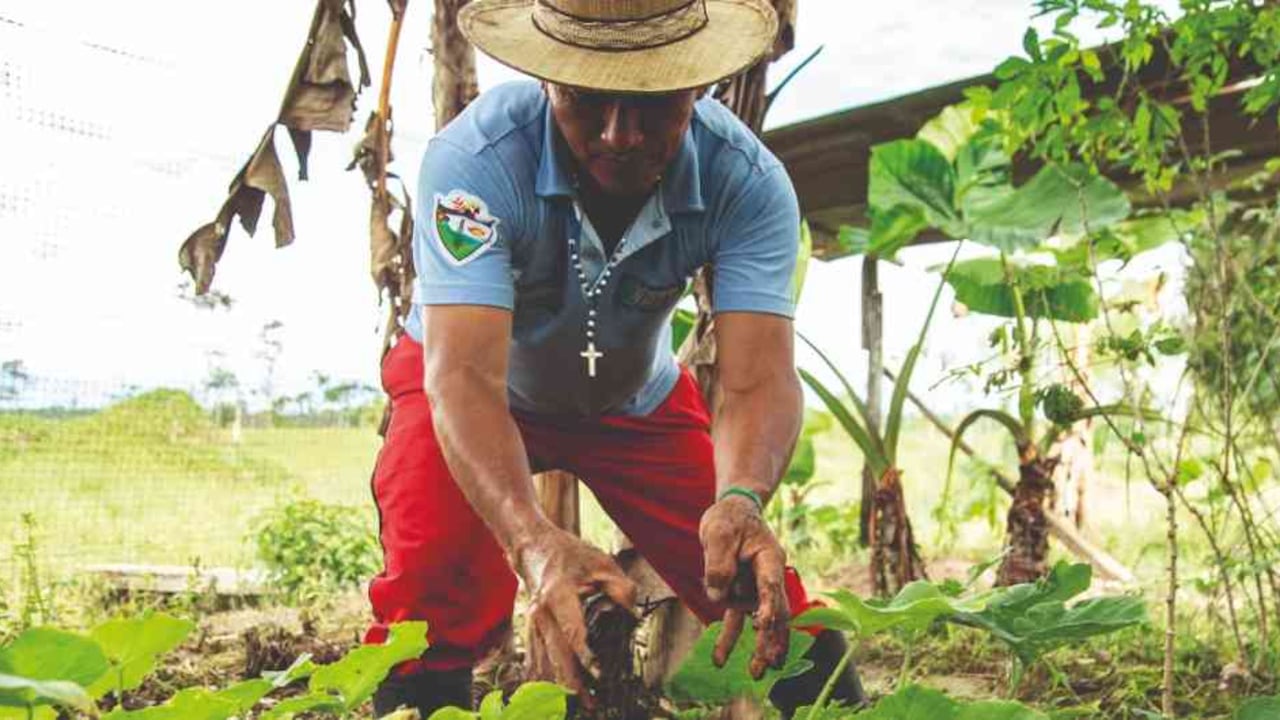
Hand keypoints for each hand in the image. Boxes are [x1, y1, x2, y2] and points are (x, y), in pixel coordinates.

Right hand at [514, 525, 637, 704]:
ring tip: (581, 703)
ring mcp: (532, 622)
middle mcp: (542, 613)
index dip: (585, 655)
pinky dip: (548, 677)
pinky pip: (536, 659)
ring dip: (560, 685)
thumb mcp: (601, 563)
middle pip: (556, 656)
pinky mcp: (529, 628)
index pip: (572, 631)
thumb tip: (630, 615)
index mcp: (559, 595)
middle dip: (574, 683)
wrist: (533, 546)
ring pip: (544, 662)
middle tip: (592, 703)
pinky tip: (558, 693)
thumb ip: (620, 588)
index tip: (599, 674)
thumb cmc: (568, 554)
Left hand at [699, 493, 789, 678]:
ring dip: (758, 647)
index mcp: (768, 558)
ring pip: (760, 623)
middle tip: (771, 663)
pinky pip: (735, 620)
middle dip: (773, 639)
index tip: (764, 625)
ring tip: (756, 673)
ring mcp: (754, 588)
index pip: (770, 585)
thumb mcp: (718, 533)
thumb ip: (718, 563)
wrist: (733, 513)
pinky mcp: (740, 595)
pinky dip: (728, 639)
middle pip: (775, 612)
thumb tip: (717, 597)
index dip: (768, 606)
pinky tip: (719, 661)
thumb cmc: (728, 519)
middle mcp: (767, 577)